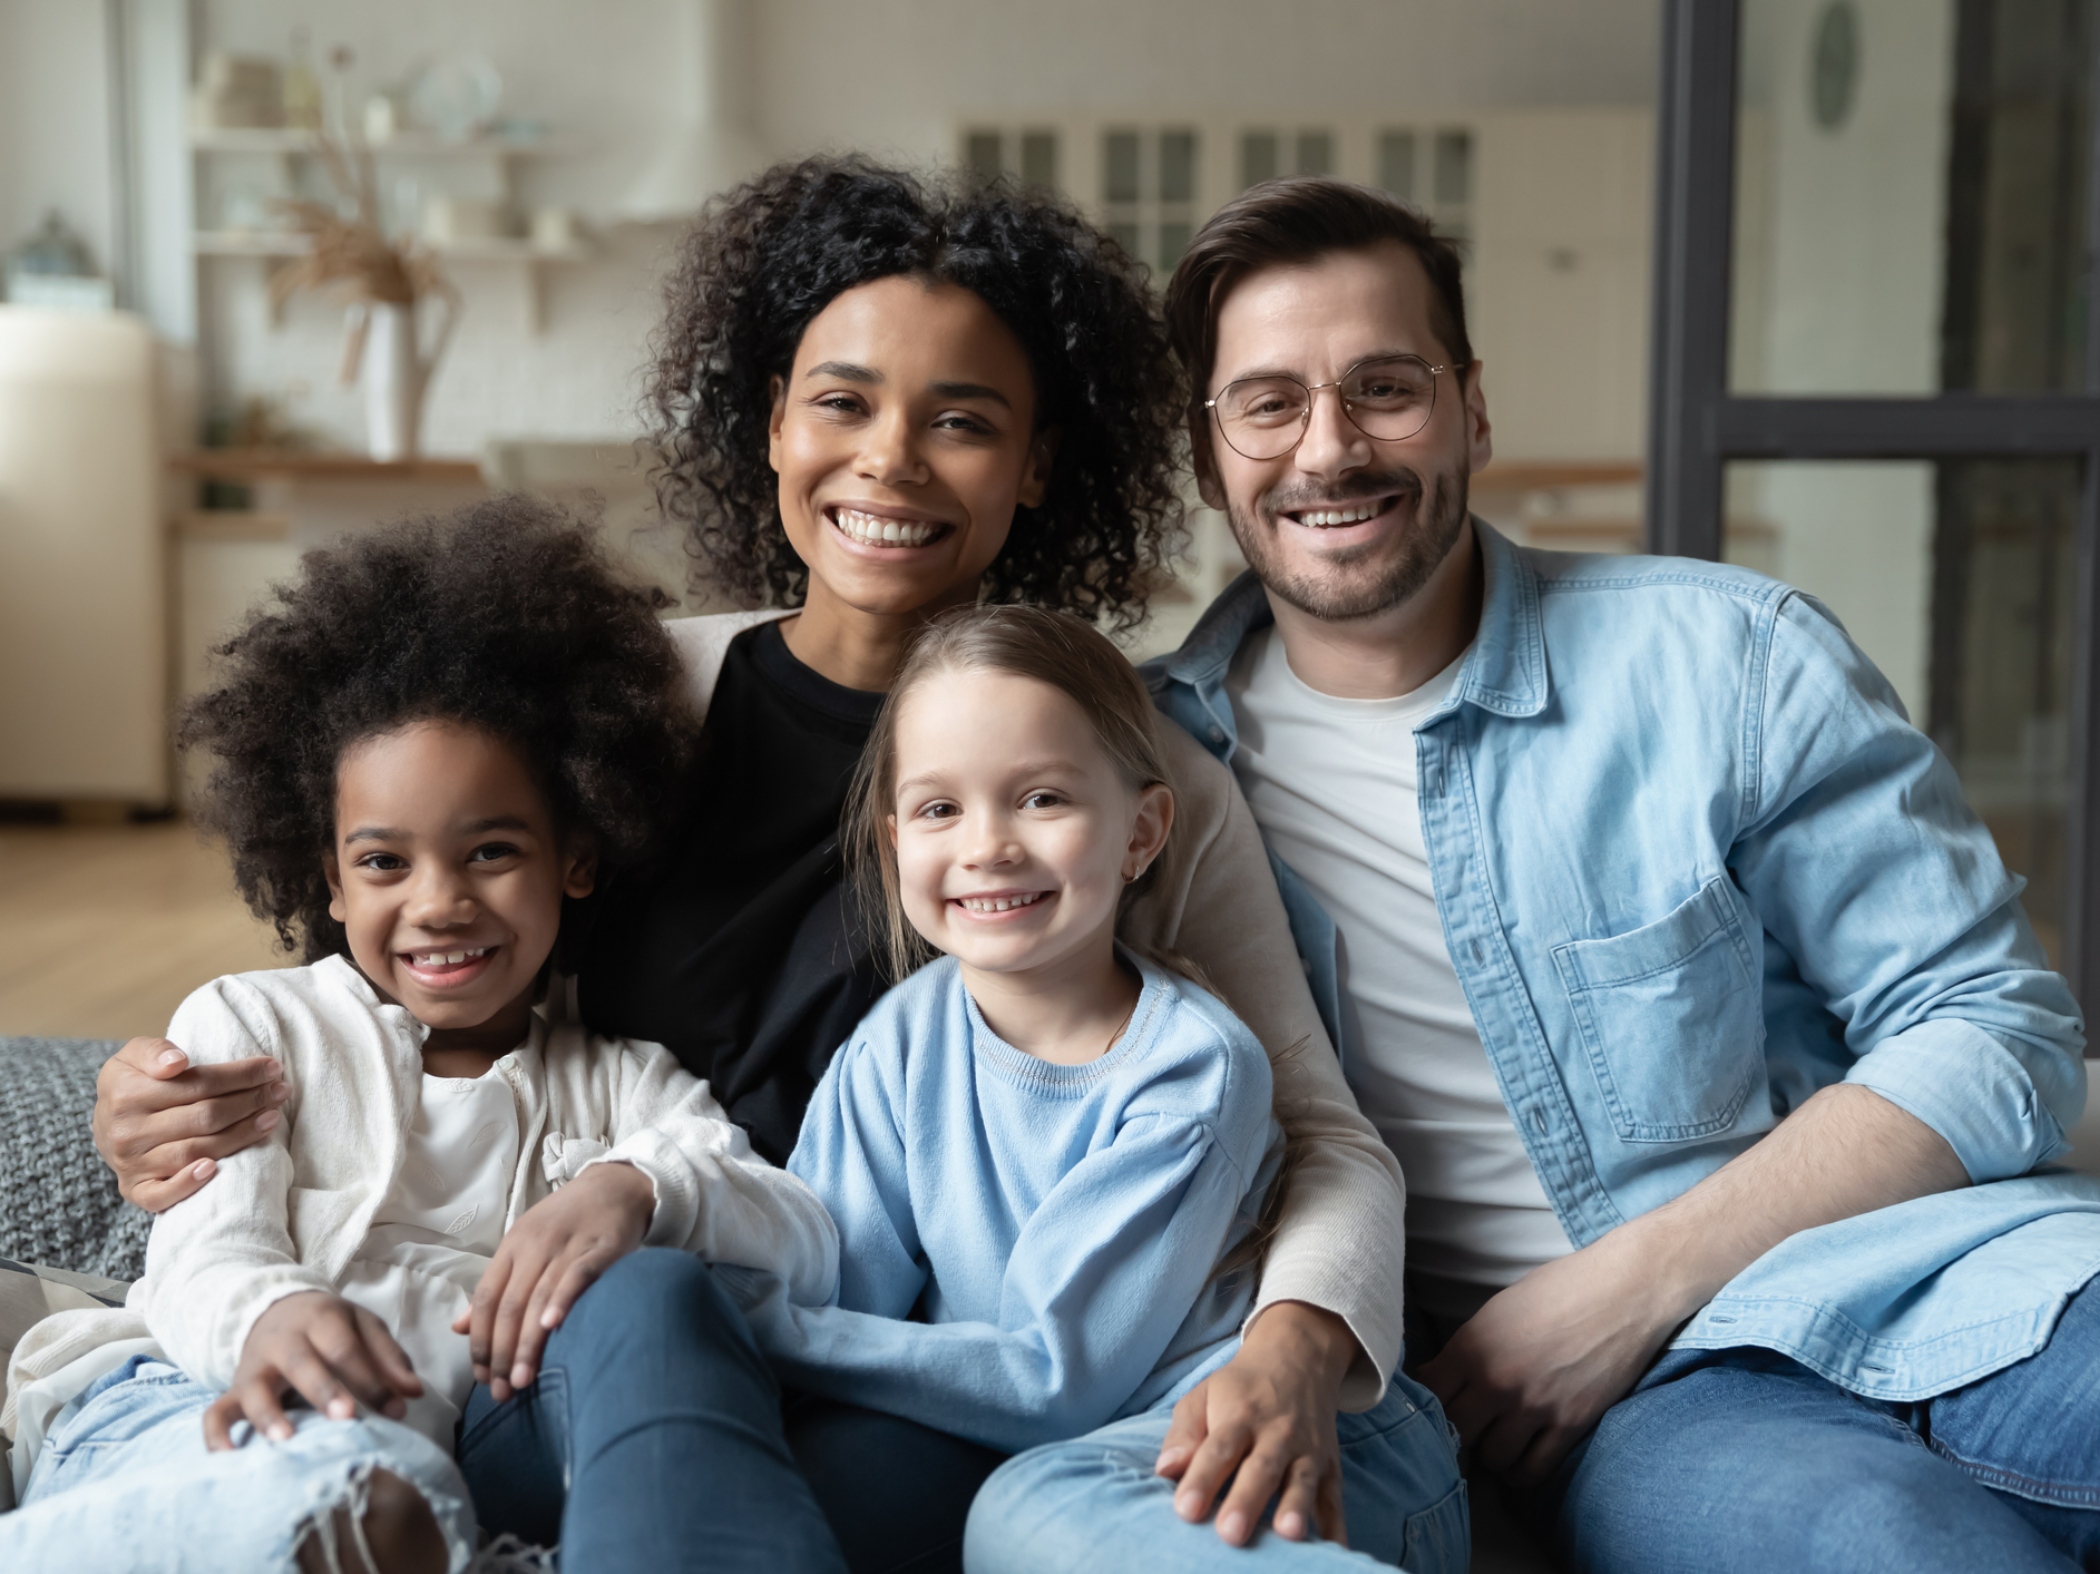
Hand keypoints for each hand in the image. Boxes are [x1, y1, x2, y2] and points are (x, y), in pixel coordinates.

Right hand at [93, 1037, 287, 1211]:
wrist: (105, 1126)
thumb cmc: (132, 1084)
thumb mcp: (134, 1056)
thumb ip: (153, 1050)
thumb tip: (178, 1062)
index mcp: (126, 1093)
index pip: (198, 1083)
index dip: (240, 1075)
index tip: (272, 1067)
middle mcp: (127, 1131)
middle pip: (204, 1116)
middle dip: (250, 1101)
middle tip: (281, 1091)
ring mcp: (131, 1163)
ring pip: (195, 1150)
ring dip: (240, 1135)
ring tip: (272, 1118)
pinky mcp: (135, 1190)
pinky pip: (160, 1195)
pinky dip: (188, 1184)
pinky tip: (216, 1169)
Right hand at [204, 1291, 421, 1450]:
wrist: (275, 1310)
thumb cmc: (331, 1328)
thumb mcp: (364, 1327)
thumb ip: (390, 1359)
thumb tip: (415, 1394)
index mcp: (321, 1319)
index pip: (346, 1348)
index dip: (372, 1380)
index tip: (398, 1411)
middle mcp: (283, 1341)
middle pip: (302, 1363)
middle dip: (324, 1391)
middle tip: (347, 1418)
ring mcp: (254, 1367)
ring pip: (255, 1389)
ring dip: (269, 1415)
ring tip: (287, 1442)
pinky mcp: (233, 1390)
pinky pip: (215, 1412)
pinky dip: (216, 1436)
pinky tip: (230, 1459)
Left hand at [454, 1161, 654, 1401]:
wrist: (615, 1186)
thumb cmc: (567, 1223)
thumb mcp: (524, 1247)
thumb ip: (495, 1287)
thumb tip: (459, 1328)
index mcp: (512, 1246)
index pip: (487, 1298)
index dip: (481, 1340)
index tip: (481, 1376)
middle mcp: (534, 1246)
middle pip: (510, 1305)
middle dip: (502, 1353)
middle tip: (501, 1391)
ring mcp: (567, 1246)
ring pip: (539, 1298)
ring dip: (528, 1343)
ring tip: (523, 1379)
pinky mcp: (600, 1247)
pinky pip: (578, 1276)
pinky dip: (563, 1301)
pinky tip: (553, 1327)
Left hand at [1154, 1300, 1357, 1545]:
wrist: (1298, 1359)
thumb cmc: (1239, 1390)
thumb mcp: (1204, 1395)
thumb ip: (1184, 1433)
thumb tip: (1164, 1470)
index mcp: (1239, 1416)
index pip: (1219, 1449)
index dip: (1202, 1479)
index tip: (1185, 1510)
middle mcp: (1276, 1434)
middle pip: (1261, 1469)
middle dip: (1246, 1501)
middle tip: (1230, 1534)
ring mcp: (1307, 1451)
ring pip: (1302, 1481)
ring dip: (1295, 1507)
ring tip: (1287, 1535)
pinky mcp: (1330, 1467)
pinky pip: (1335, 1500)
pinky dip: (1337, 1528)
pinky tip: (1334, 1554)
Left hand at [1417, 1228, 1681, 1484]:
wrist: (1624, 1290)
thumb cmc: (1559, 1289)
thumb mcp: (1498, 1310)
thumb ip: (1467, 1348)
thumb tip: (1434, 1378)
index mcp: (1472, 1346)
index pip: (1428, 1395)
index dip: (1424, 1406)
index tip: (1430, 1411)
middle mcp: (1498, 1380)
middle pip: (1455, 1433)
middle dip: (1454, 1435)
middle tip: (1461, 1433)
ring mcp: (1535, 1406)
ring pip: (1492, 1457)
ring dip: (1489, 1455)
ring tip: (1495, 1443)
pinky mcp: (1571, 1424)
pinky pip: (1534, 1469)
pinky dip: (1522, 1472)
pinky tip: (1520, 1461)